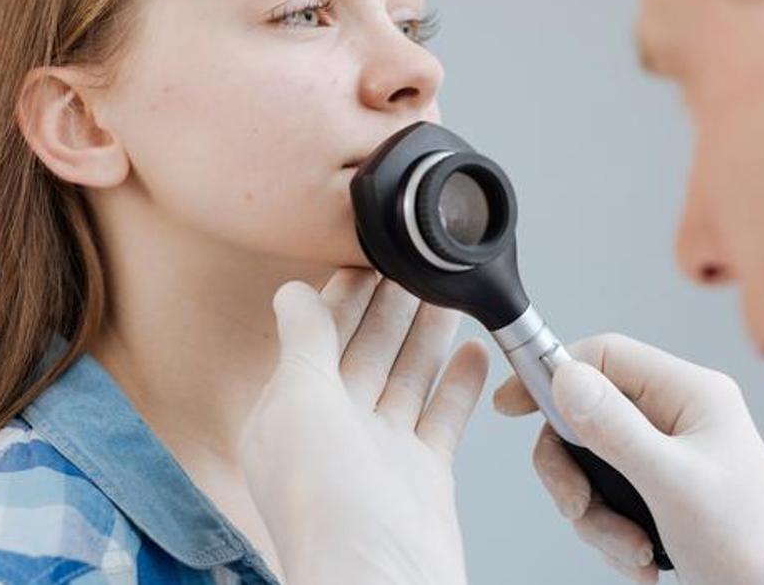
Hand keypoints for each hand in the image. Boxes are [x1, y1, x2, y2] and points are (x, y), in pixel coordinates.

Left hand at [240, 269, 488, 584]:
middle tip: (419, 261)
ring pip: (406, 377)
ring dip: (427, 334)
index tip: (372, 252)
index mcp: (290, 413)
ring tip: (449, 292)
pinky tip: (473, 351)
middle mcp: (333, 431)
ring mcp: (379, 454)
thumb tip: (292, 292)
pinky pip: (441, 416)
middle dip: (392, 305)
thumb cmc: (330, 511)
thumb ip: (303, 344)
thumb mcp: (301, 406)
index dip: (346, 292)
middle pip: (367, 350)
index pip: (319, 336)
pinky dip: (458, 383)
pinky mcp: (421, 475)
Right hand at [494, 334, 763, 584]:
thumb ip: (615, 429)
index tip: (511, 405)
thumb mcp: (673, 484)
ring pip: (590, 463)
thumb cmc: (751, 543)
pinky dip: (612, 534)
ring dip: (596, 515)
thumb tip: (565, 378)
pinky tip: (642, 559)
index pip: (605, 355)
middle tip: (579, 509)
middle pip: (586, 416)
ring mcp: (666, 454)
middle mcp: (676, 416)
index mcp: (690, 394)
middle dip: (575, 473)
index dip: (554, 374)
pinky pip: (606, 497)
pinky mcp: (659, 490)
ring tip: (631, 549)